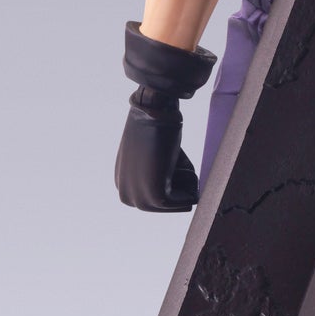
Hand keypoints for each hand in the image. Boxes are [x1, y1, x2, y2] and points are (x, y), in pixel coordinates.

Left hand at [115, 87, 198, 211]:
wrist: (154, 110)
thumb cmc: (157, 128)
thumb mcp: (148, 158)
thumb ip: (153, 174)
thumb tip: (175, 183)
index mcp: (124, 187)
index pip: (160, 200)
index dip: (172, 178)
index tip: (162, 156)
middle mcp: (127, 196)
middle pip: (172, 205)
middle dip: (179, 181)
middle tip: (168, 156)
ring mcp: (139, 198)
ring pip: (181, 202)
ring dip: (185, 179)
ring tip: (169, 157)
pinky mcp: (154, 197)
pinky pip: (187, 200)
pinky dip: (190, 179)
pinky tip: (174, 159)